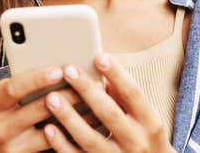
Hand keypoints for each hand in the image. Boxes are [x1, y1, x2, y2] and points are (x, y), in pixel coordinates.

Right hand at [0, 66, 94, 152]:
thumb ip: (18, 88)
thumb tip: (55, 68)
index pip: (13, 89)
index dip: (36, 79)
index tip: (59, 70)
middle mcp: (1, 128)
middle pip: (37, 110)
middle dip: (66, 96)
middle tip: (90, 84)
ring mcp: (13, 148)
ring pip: (51, 133)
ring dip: (77, 118)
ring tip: (98, 104)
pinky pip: (53, 149)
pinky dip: (73, 138)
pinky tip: (91, 129)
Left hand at [42, 54, 174, 152]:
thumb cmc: (145, 139)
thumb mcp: (146, 119)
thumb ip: (126, 97)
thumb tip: (105, 67)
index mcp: (151, 123)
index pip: (134, 94)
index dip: (117, 75)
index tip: (99, 56)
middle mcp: (136, 142)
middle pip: (109, 113)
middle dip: (87, 90)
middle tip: (68, 70)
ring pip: (90, 138)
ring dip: (69, 117)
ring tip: (51, 97)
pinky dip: (62, 145)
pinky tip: (49, 129)